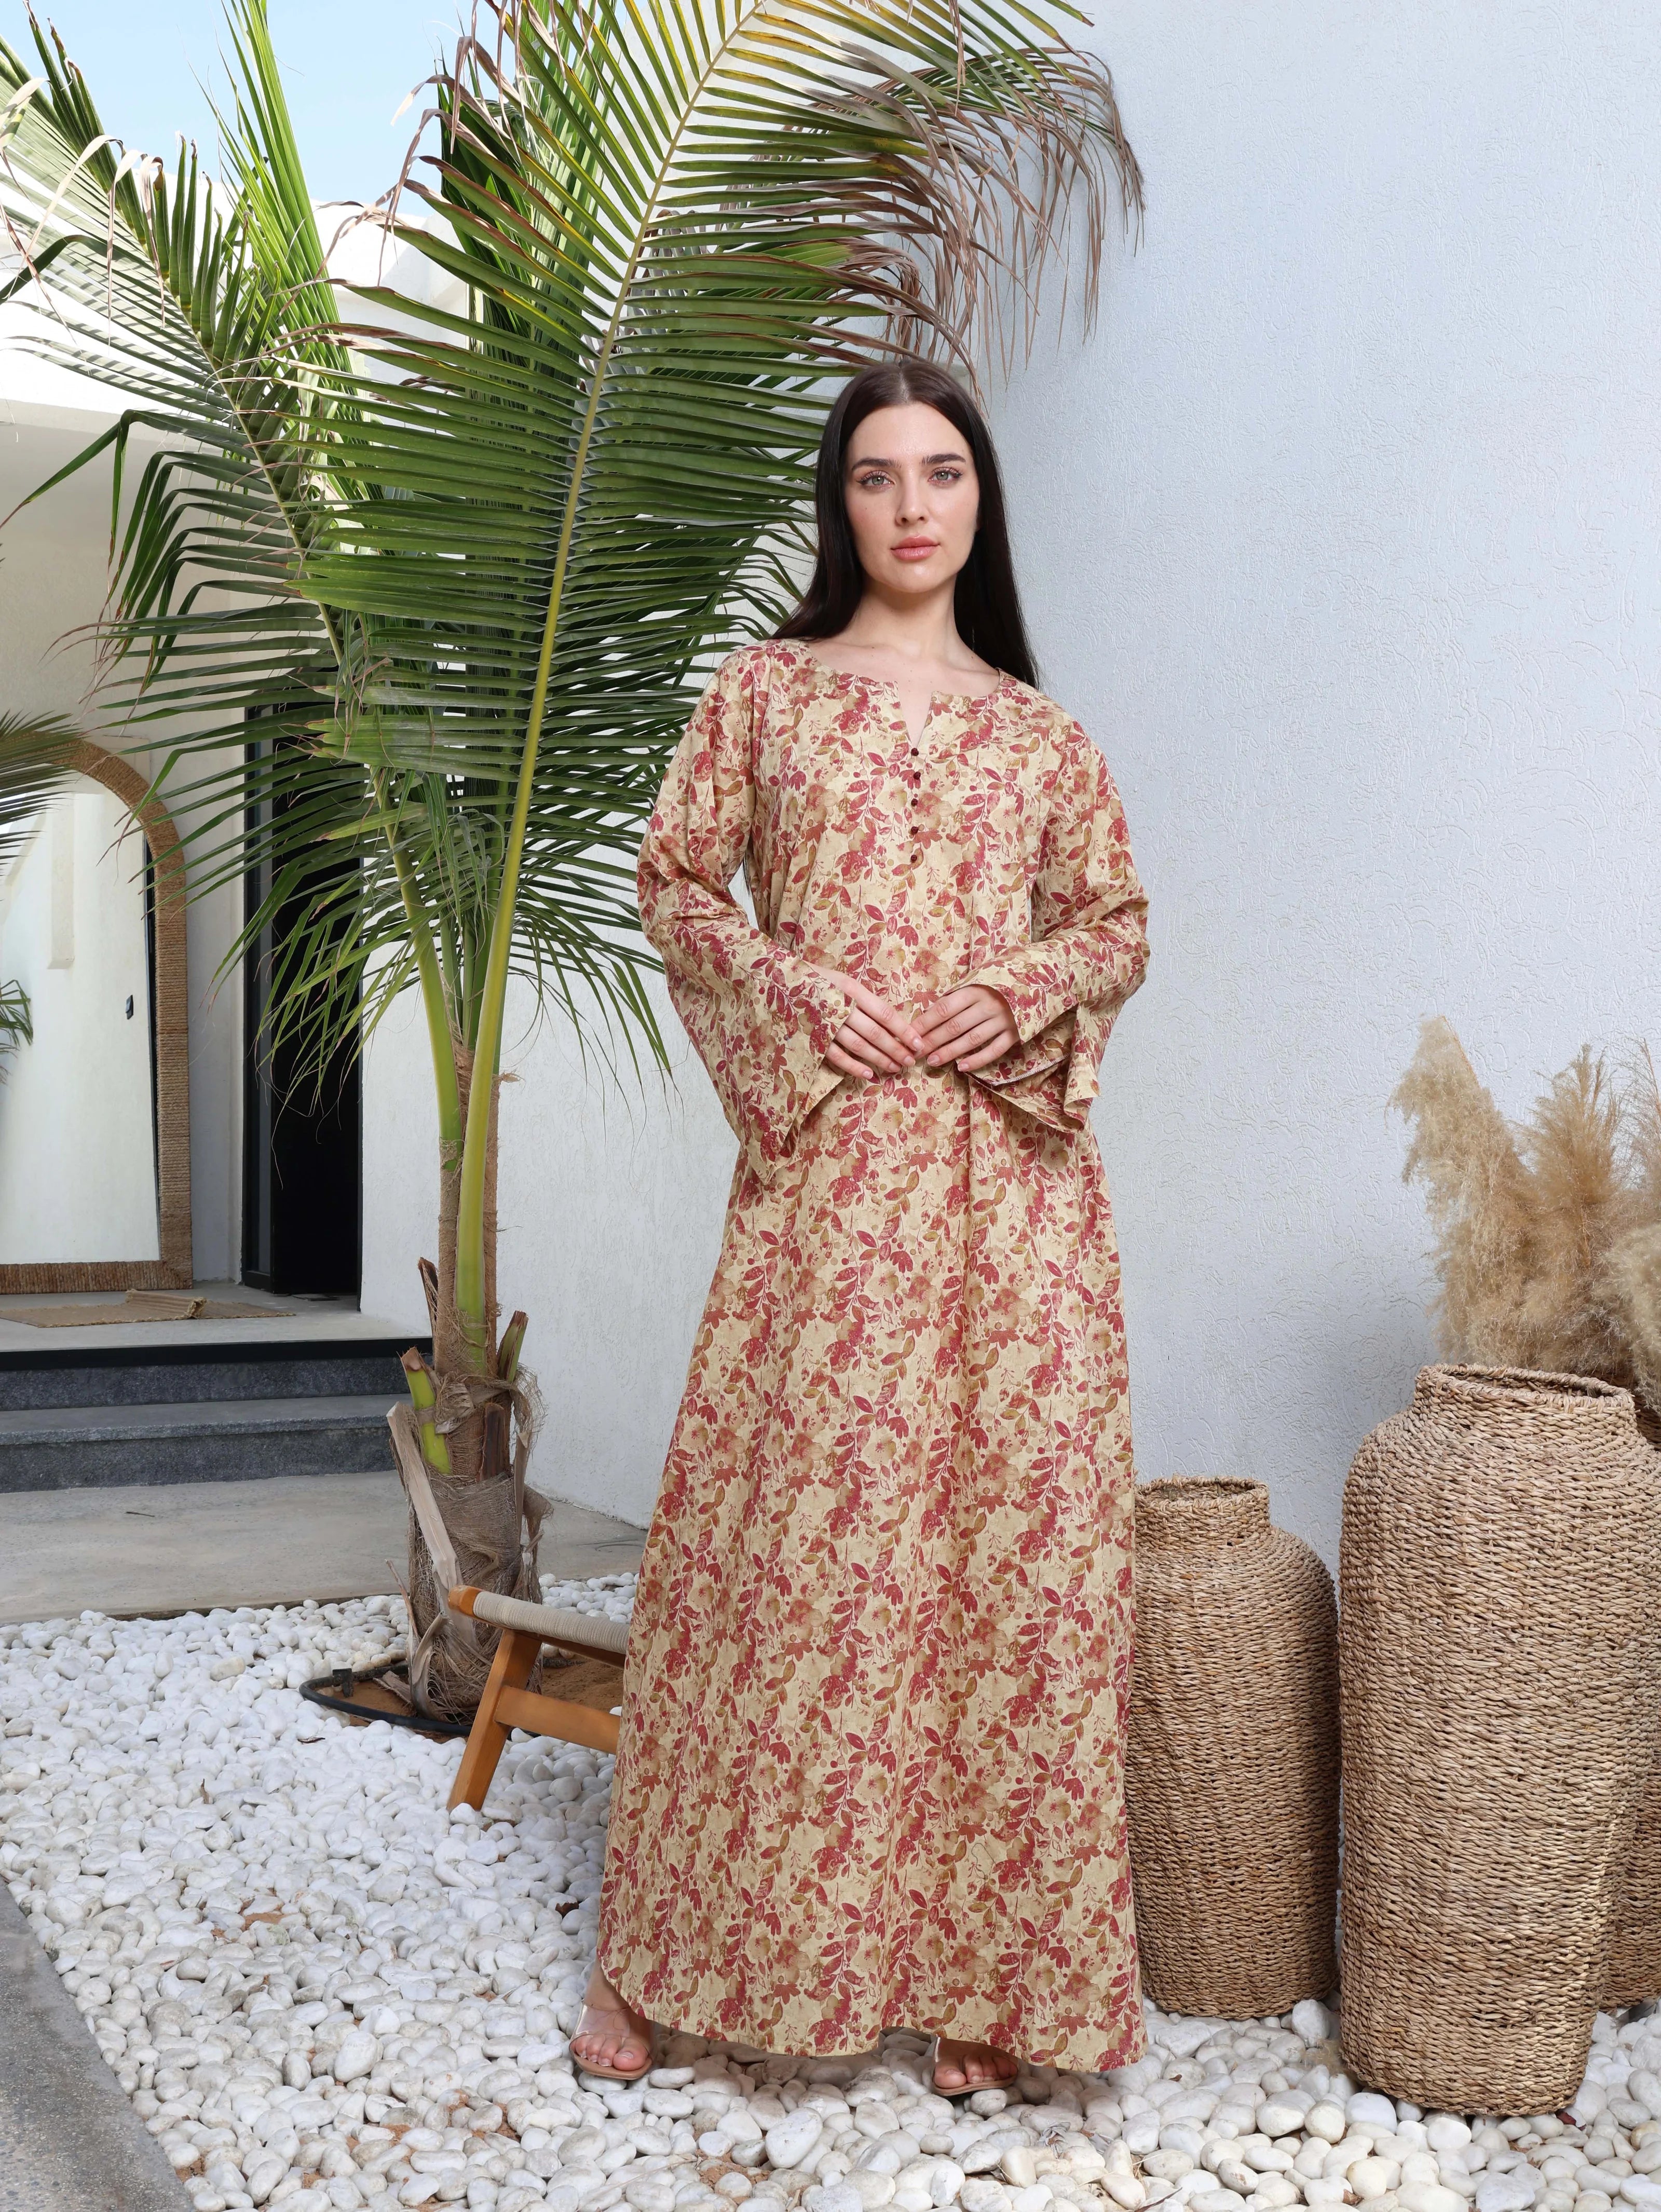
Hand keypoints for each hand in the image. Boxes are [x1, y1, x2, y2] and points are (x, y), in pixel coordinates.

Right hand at [812, 965, 924, 1079]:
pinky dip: (853, 1067)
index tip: (918, 1042)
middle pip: (875, 1033)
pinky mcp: (813, 1039)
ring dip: (879, 1059)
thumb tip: (890, 1021)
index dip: (903, 1030)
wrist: (778, 982)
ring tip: (895, 1067)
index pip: (884, 1013)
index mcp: (850, 989)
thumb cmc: (817, 981)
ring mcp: (826, 1025)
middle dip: (896, 1048)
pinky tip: (868, 1074)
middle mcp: (840, 1007)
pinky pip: (836, 1056)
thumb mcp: (842, 981)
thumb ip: (863, 999)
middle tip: (910, 1060)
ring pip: (858, 1046)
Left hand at [913, 984, 1017, 1073]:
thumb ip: (955, 997)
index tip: (910, 1035)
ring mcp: (1003, 1020)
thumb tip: (928, 1013)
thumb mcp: (976, 983)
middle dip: (932, 1041)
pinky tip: (961, 1067)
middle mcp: (989, 1005)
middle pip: (954, 1026)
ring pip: (971, 1040)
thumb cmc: (996, 985)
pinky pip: (993, 1051)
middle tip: (915, 1053)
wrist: (1034, 982)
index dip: (925, 1023)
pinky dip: (977, 1060)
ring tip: (932, 1061)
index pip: (944, 1009)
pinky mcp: (1015, 1034)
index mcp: (975, 990)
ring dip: (950, 1052)